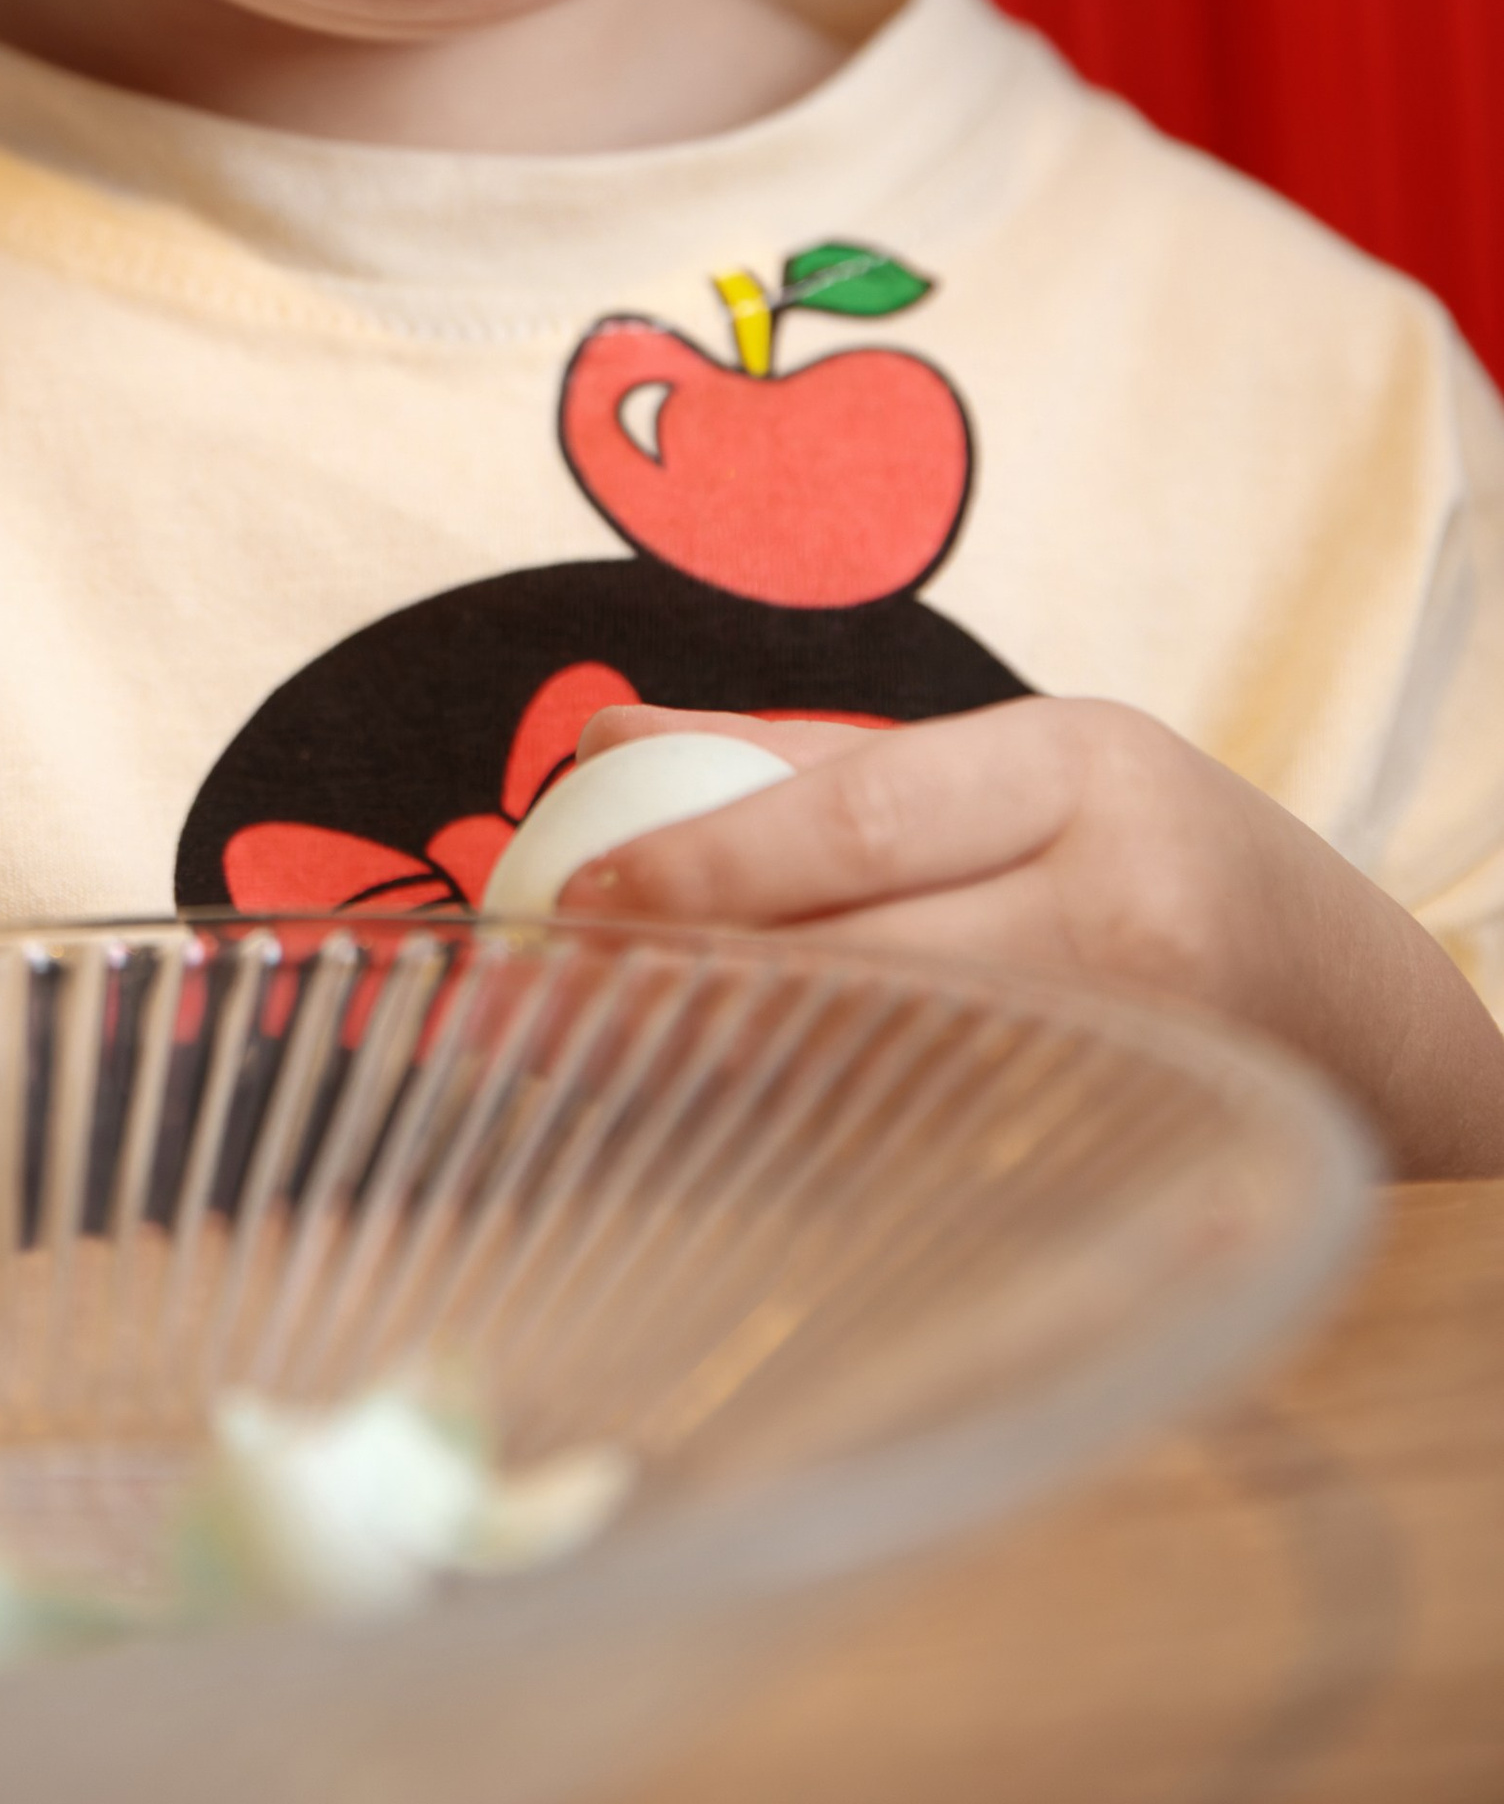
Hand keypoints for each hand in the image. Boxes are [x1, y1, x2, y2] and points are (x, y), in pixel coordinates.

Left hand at [560, 696, 1503, 1180]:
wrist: (1367, 1025)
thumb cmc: (1167, 863)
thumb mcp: (1023, 765)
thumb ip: (805, 754)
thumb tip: (601, 735)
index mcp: (1083, 770)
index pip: (863, 818)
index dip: (708, 860)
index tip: (577, 893)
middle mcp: (1120, 906)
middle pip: (855, 951)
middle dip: (676, 977)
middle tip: (526, 1000)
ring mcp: (1135, 1049)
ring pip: (872, 1065)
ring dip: (708, 1071)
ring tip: (563, 1069)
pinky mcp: (1126, 1159)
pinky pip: (921, 1148)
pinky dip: (794, 1138)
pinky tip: (687, 1137)